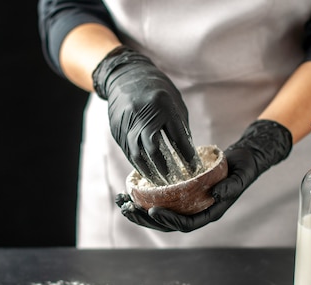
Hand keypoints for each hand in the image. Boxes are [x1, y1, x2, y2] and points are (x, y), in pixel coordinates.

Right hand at [93, 46, 199, 185]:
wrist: (126, 76)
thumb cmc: (156, 90)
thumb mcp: (174, 103)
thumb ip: (179, 127)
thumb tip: (187, 155)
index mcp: (162, 104)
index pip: (176, 137)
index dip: (186, 156)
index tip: (193, 170)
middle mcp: (141, 113)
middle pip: (153, 149)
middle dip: (164, 169)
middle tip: (173, 183)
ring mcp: (126, 122)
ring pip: (137, 154)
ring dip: (149, 171)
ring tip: (159, 183)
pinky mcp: (116, 129)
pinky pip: (128, 151)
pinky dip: (138, 164)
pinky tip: (146, 172)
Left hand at [116, 120, 292, 231]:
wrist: (242, 160)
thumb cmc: (242, 168)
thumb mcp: (240, 175)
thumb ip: (231, 186)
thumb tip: (216, 193)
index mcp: (209, 213)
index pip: (186, 224)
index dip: (169, 221)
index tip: (153, 212)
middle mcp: (196, 212)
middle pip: (167, 224)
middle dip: (145, 219)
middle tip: (127, 210)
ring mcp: (187, 205)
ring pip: (160, 214)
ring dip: (139, 210)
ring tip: (122, 202)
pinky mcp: (180, 195)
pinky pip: (160, 201)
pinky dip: (145, 198)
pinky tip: (130, 191)